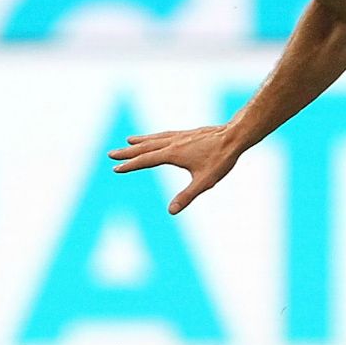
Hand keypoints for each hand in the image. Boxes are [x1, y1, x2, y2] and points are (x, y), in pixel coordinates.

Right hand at [109, 124, 247, 213]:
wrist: (234, 136)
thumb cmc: (221, 159)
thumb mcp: (204, 181)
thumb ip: (187, 196)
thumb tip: (171, 211)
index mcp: (173, 154)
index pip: (146, 160)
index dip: (130, 165)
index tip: (115, 168)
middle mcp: (173, 143)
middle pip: (145, 148)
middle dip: (128, 152)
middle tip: (111, 154)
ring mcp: (179, 136)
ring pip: (154, 139)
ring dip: (139, 142)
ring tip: (128, 141)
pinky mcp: (187, 134)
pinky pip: (165, 135)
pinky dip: (155, 136)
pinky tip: (155, 138)